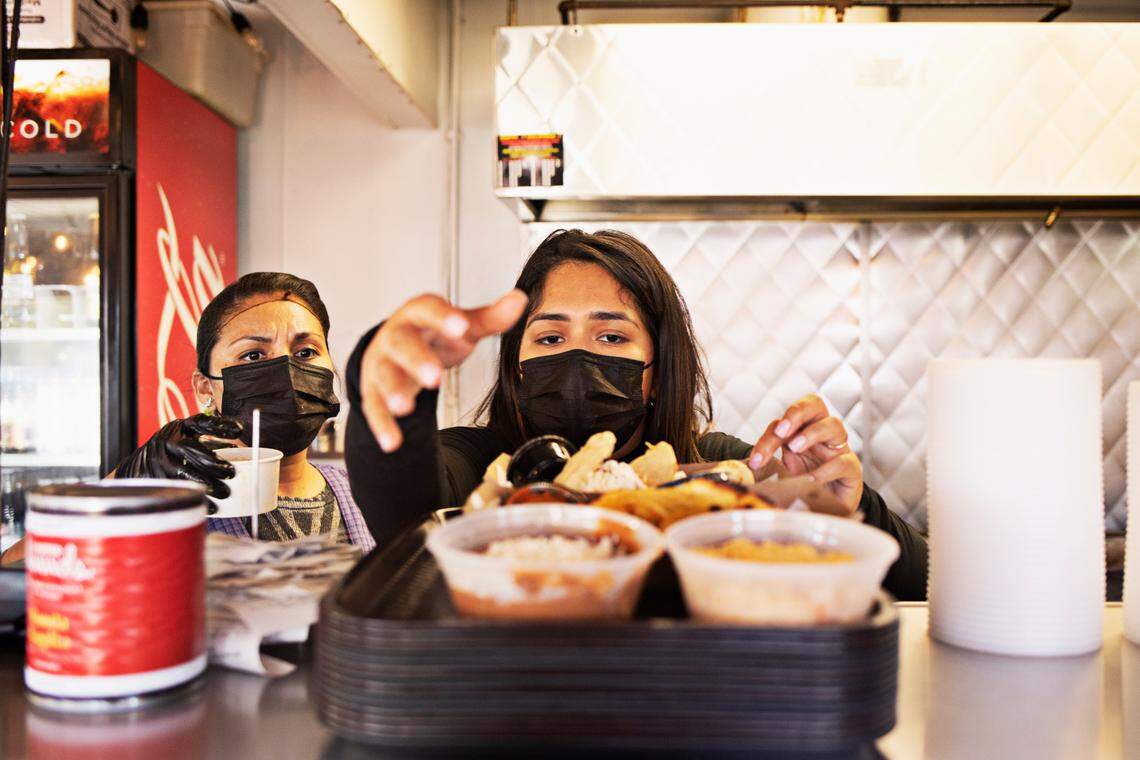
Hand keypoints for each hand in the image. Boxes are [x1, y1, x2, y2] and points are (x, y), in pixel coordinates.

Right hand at [114, 414, 243, 498]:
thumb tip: (238, 450)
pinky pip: (178, 491)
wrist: (136, 467)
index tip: (240, 430)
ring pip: (184, 473)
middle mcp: (166, 442)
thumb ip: (209, 441)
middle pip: (191, 450)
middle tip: (231, 473)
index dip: (220, 425)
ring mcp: (158, 462)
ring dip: (208, 484)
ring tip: (226, 492)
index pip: (200, 422)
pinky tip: (214, 507)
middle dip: (214, 463)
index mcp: (178, 429)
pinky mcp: (155, 480)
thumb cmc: (170, 452)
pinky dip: (198, 499)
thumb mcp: (186, 438)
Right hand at [361, 290, 527, 451]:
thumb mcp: (462, 326)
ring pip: (384, 375)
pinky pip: (375, 407)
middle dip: (417, 360)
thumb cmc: (433, 335)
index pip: (428, 309)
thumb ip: (490, 317)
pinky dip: (383, 425)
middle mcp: (395, 335)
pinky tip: (393, 442)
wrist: (395, 347)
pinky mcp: (373, 390)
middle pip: (402, 344)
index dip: (443, 317)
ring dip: (393, 391)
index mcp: (418, 313)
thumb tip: (519, 299)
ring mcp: (382, 363)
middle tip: (435, 378)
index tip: (461, 326)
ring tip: (405, 408)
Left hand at [748, 394, 862, 515]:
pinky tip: (812, 478)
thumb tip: (744, 469)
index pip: (785, 421)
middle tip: (781, 431)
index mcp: (802, 431)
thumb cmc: (805, 485)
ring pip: (834, 425)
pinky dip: (827, 468)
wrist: (831, 508)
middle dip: (796, 413)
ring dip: (812, 433)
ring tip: (795, 448)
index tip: (756, 459)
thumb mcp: (783, 472)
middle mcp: (822, 435)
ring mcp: (839, 449)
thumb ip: (769, 464)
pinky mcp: (852, 469)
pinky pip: (843, 461)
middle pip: (815, 405)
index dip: (769, 435)